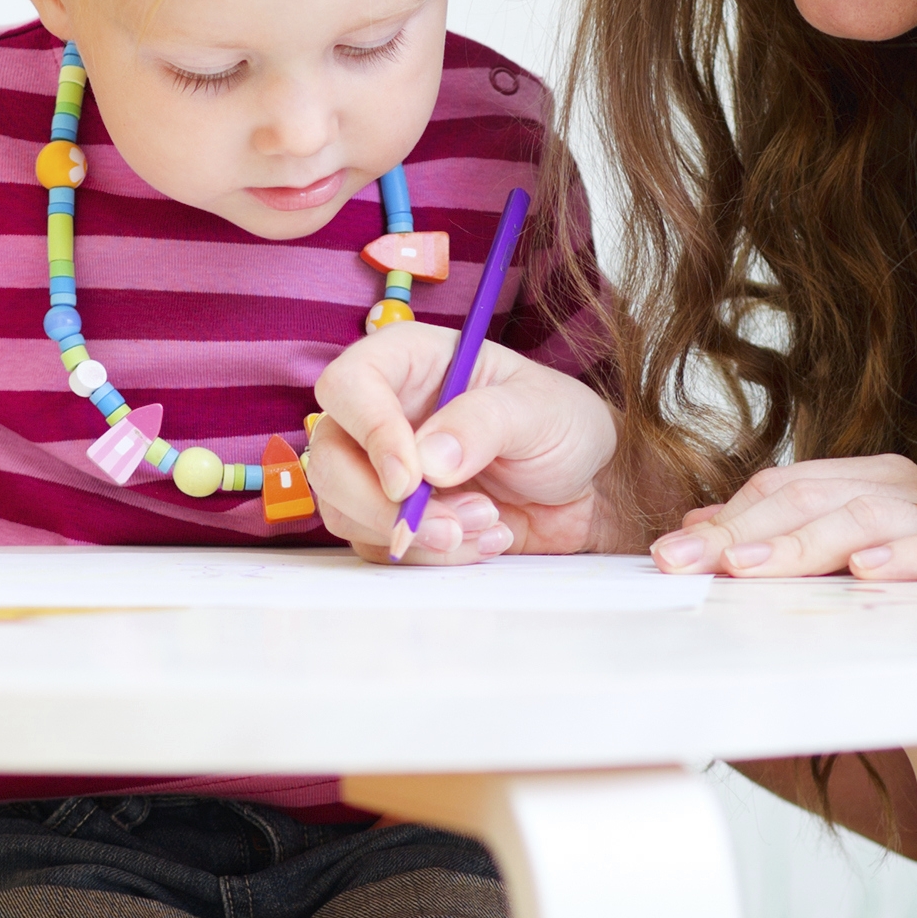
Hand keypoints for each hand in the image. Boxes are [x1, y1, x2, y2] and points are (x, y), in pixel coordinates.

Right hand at [307, 323, 619, 565]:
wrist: (588, 489)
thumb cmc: (563, 427)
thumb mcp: (540, 411)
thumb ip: (485, 423)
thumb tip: (428, 459)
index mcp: (412, 362)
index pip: (349, 384)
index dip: (369, 431)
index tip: (411, 479)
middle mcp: (385, 411)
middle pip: (328, 456)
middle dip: (382, 504)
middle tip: (451, 525)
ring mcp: (381, 468)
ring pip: (343, 508)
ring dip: (413, 533)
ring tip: (487, 524)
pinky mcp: (392, 516)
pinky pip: (377, 545)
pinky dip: (430, 556)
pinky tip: (485, 539)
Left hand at [650, 453, 916, 584]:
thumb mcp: (837, 571)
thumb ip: (777, 547)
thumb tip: (698, 529)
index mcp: (862, 482)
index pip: (782, 487)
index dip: (724, 519)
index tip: (671, 555)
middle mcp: (900, 489)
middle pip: (811, 497)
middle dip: (743, 532)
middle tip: (692, 563)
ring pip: (865, 515)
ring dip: (803, 543)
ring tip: (752, 568)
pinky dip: (904, 558)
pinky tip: (865, 572)